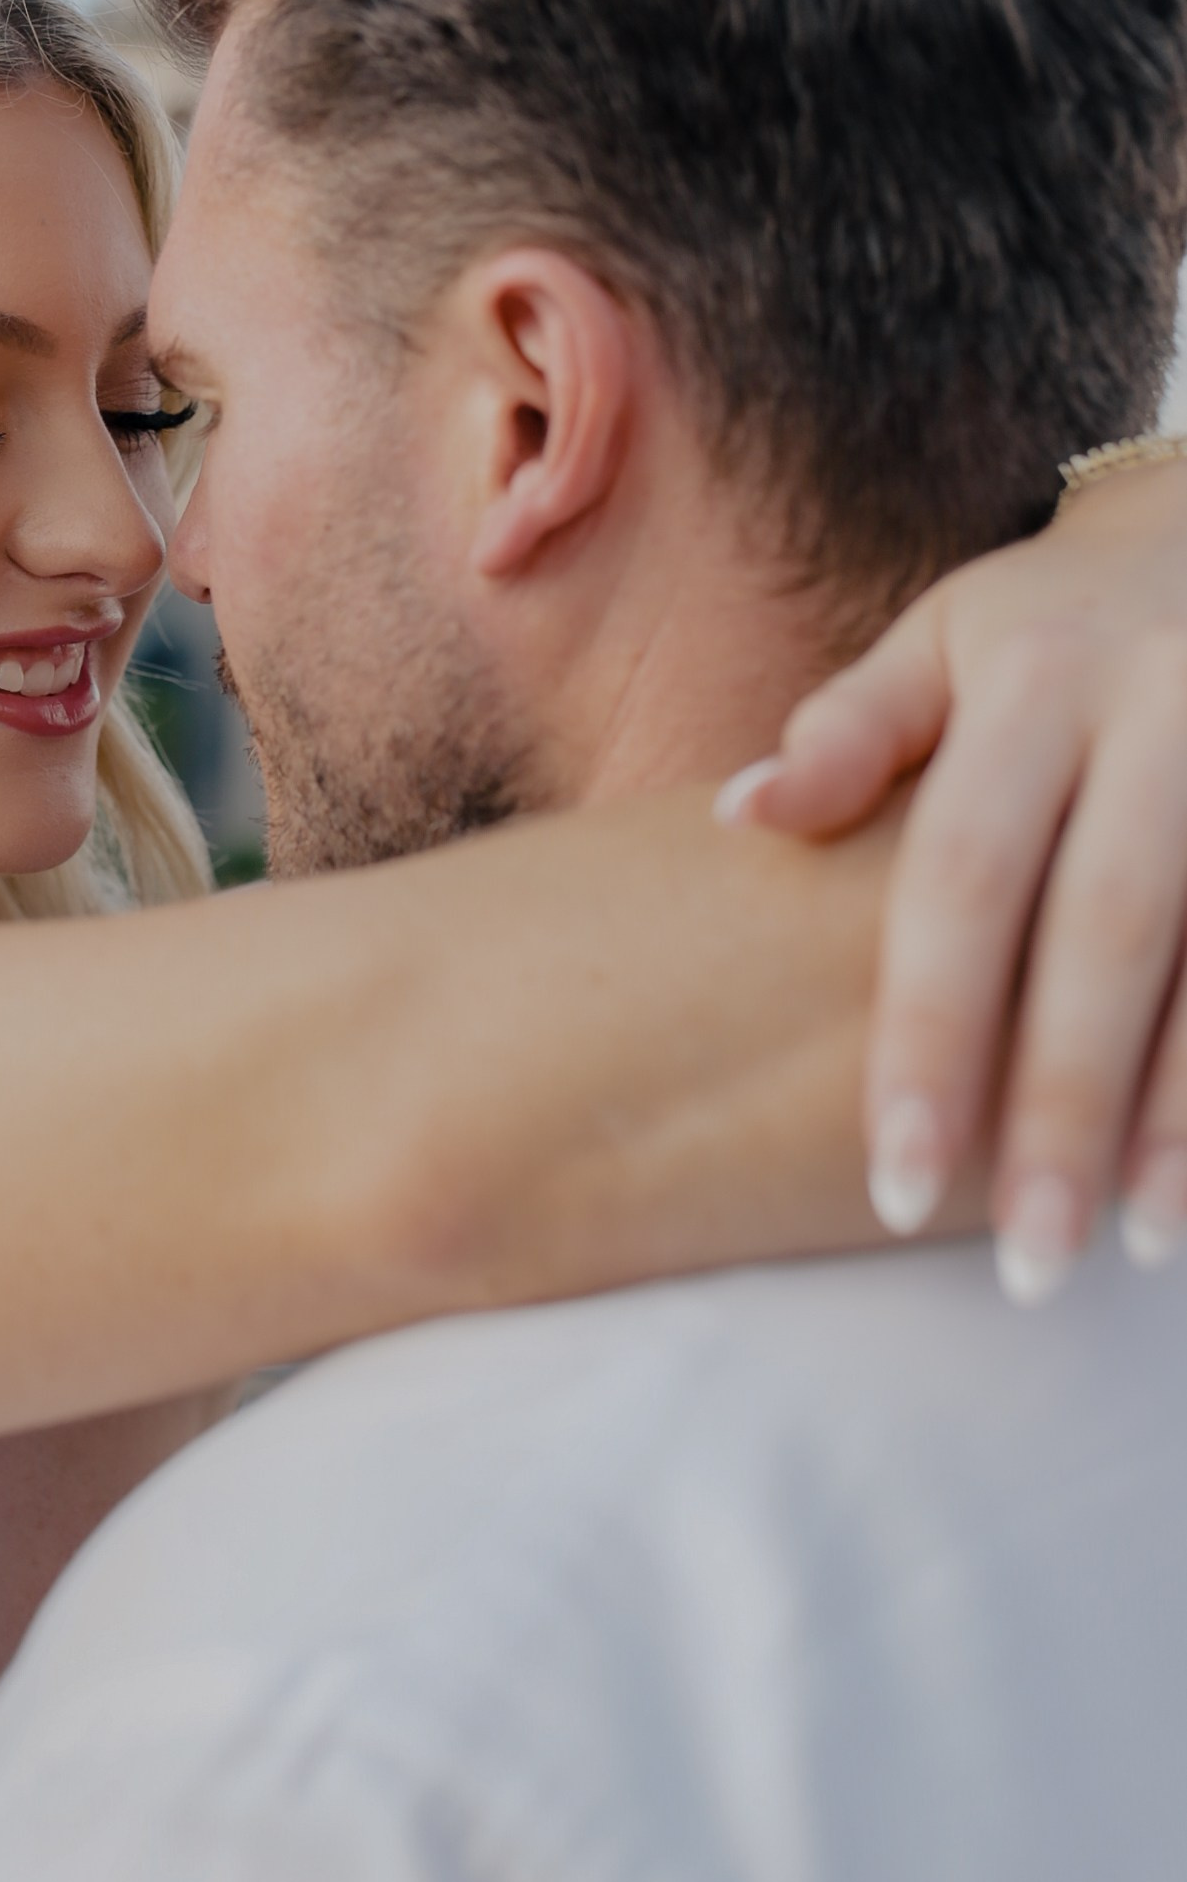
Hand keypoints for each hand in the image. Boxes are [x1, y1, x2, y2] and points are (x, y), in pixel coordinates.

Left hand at [720, 456, 1186, 1298]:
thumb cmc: (1056, 616)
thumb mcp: (948, 633)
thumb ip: (853, 729)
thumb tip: (739, 816)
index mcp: (1037, 677)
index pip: (962, 874)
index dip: (928, 1028)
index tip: (891, 1177)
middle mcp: (1163, 713)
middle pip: (1106, 931)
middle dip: (1060, 1104)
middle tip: (1017, 1265)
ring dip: (1183, 1113)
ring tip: (1138, 1249)